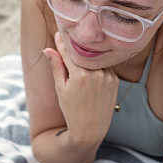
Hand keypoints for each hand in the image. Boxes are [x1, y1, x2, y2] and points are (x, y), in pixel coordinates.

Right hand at [44, 31, 118, 146]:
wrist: (90, 129)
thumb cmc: (71, 110)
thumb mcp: (60, 88)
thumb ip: (56, 67)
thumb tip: (47, 49)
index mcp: (80, 75)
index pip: (69, 52)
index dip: (62, 42)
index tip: (59, 33)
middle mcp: (96, 74)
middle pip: (84, 53)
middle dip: (76, 46)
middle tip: (69, 37)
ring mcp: (108, 76)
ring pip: (96, 58)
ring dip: (89, 54)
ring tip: (81, 49)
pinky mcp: (115, 80)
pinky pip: (105, 65)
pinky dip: (98, 64)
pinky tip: (92, 64)